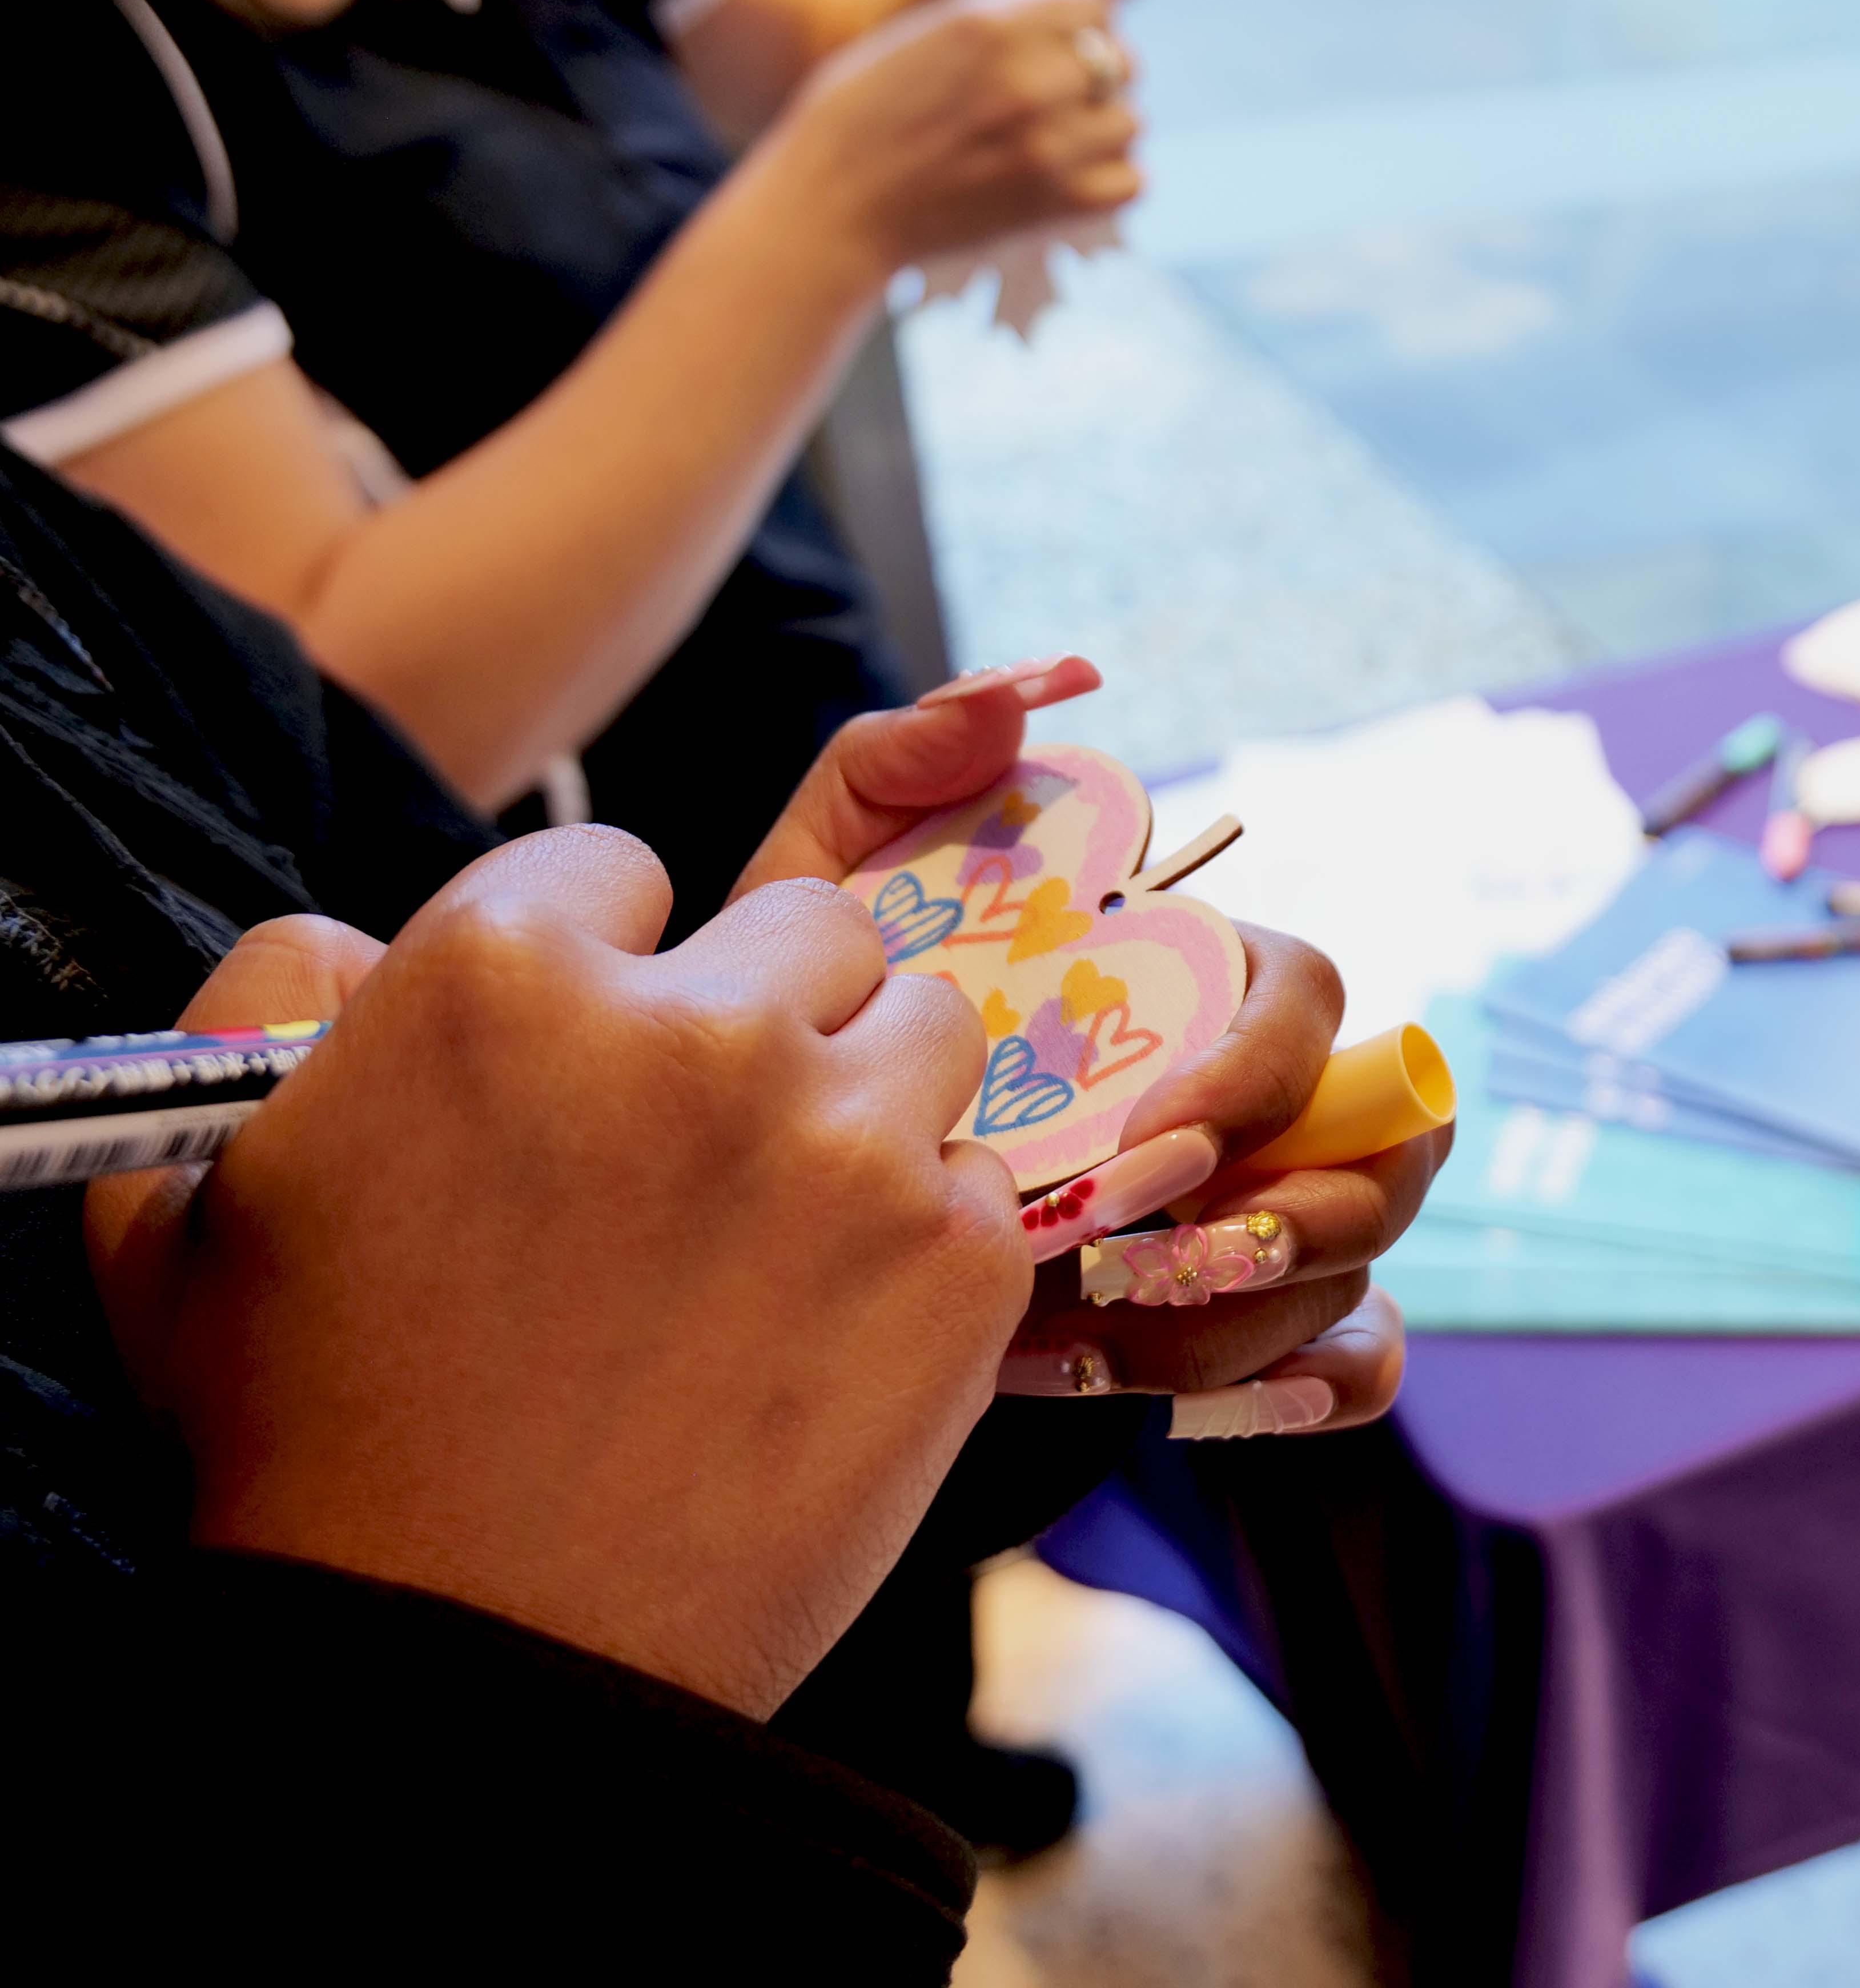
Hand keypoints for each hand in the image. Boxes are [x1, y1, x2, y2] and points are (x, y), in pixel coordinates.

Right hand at [81, 638, 1097, 1409]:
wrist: (466, 1661)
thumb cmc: (317, 1435)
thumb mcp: (206, 1190)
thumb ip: (281, 1006)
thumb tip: (367, 939)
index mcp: (507, 973)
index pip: (618, 872)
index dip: (605, 964)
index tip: (595, 1061)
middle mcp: (699, 1027)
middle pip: (808, 933)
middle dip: (766, 1014)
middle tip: (710, 1147)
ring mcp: (850, 1143)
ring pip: (925, 1030)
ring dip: (869, 1104)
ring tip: (786, 1228)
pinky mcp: (961, 1260)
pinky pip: (979, 1182)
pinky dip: (924, 1241)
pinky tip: (833, 1325)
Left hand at [738, 660, 1440, 1433]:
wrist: (767, 1191)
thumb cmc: (820, 1022)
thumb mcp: (825, 890)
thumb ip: (900, 763)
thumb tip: (1025, 696)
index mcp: (1203, 982)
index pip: (1312, 1001)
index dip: (1256, 1076)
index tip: (1143, 1141)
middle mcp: (1269, 1097)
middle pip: (1389, 1147)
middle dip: (1293, 1217)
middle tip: (1143, 1256)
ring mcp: (1278, 1216)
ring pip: (1359, 1272)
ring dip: (1239, 1319)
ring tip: (1081, 1340)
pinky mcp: (1261, 1323)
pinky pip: (1359, 1363)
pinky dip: (1303, 1386)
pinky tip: (1175, 1390)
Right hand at [752, 0, 1141, 274]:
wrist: (831, 204)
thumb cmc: (862, 117)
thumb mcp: (923, 36)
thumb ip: (999, 22)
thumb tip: (1072, 24)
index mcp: (988, 22)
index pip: (1094, 1)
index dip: (1082, 26)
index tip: (1057, 50)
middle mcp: (1027, 76)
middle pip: (1120, 61)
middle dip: (1096, 81)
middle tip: (1057, 106)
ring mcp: (1047, 143)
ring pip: (1130, 123)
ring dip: (1103, 136)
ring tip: (1057, 148)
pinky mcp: (1056, 204)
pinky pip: (1130, 183)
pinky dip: (1108, 185)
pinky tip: (1068, 185)